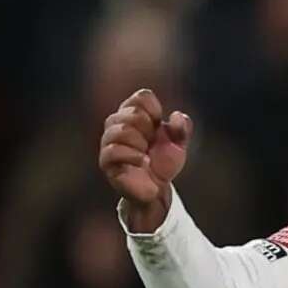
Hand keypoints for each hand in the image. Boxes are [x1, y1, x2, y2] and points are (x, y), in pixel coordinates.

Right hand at [100, 87, 190, 230]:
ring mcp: (109, 142)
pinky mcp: (106, 161)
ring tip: (146, 155)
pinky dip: (132, 156)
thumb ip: (182, 129)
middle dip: (149, 129)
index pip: (141, 97)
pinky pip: (113, 150)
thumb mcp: (178, 144)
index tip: (159, 125)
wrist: (156, 189)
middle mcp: (118, 125)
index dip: (155, 110)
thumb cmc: (163, 162)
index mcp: (135, 115)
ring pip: (121, 130)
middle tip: (151, 143)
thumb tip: (177, 116)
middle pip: (132, 113)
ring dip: (140, 143)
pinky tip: (143, 162)